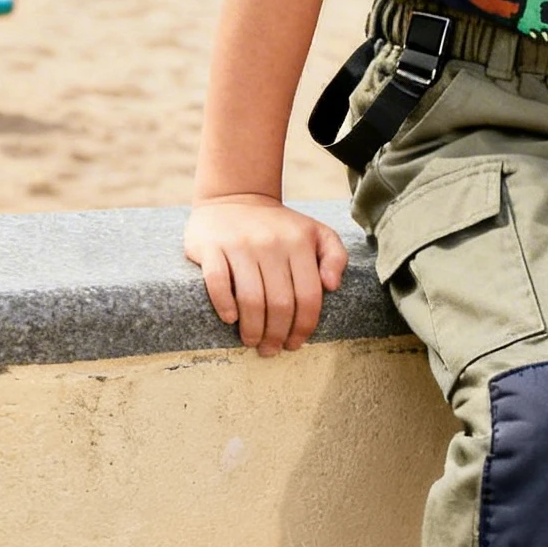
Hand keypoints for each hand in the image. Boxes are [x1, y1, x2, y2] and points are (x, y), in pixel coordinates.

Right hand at [185, 195, 347, 355]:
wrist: (235, 197)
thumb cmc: (280, 226)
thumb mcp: (316, 232)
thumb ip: (336, 256)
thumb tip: (332, 286)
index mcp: (300, 242)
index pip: (308, 296)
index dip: (304, 326)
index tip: (295, 344)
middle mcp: (271, 243)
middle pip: (279, 303)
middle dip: (277, 335)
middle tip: (271, 349)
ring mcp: (240, 245)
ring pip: (250, 299)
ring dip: (253, 329)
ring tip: (252, 341)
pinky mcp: (211, 246)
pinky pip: (217, 283)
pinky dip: (224, 306)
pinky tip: (231, 319)